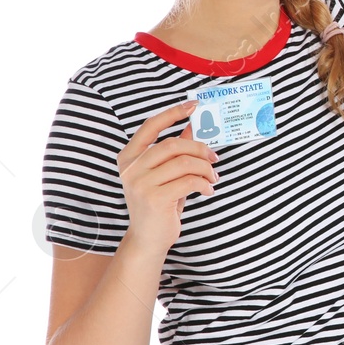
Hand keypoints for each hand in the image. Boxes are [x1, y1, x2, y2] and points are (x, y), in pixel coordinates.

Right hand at [117, 100, 218, 253]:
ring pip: (184, 163)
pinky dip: (204, 184)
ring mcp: (140, 183)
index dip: (173, 113)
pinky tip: (207, 190)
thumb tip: (194, 125)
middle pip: (173, 144)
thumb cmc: (159, 202)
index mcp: (129, 157)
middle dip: (200, 148)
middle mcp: (130, 168)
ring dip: (205, 169)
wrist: (148, 238)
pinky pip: (189, 181)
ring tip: (212, 178)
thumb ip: (176, 151)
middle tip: (215, 157)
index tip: (194, 105)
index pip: (150, 126)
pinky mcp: (154, 199)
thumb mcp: (165, 173)